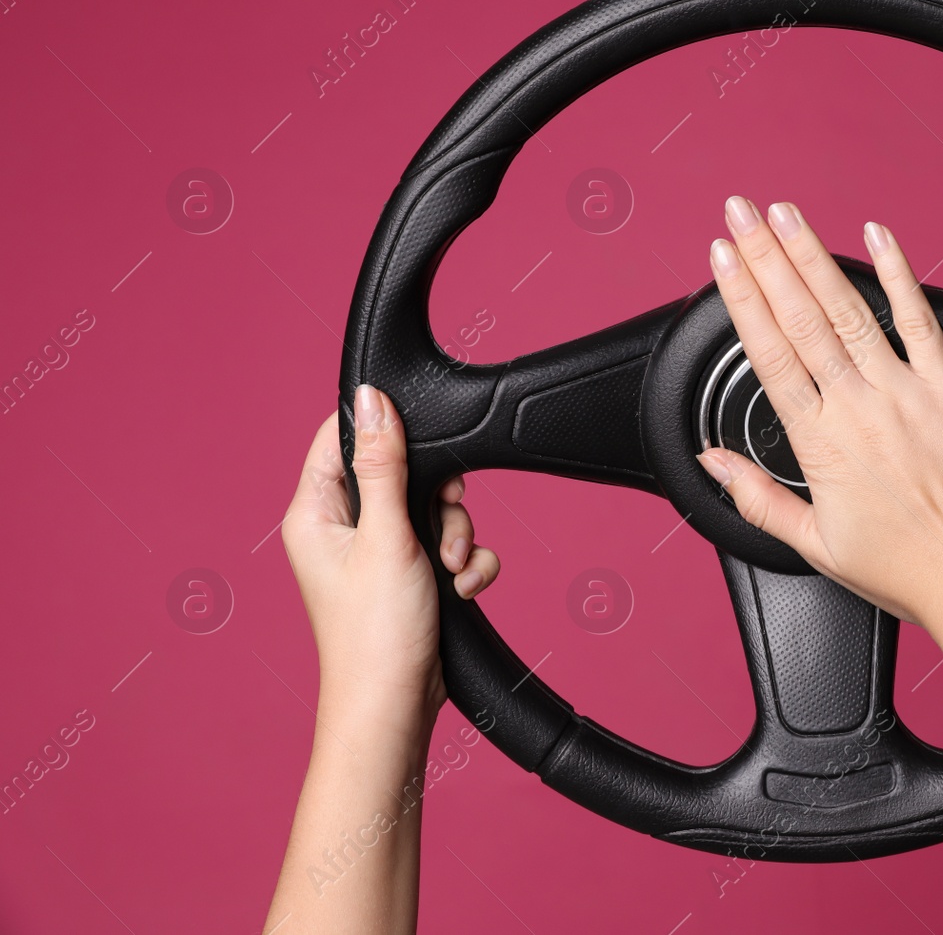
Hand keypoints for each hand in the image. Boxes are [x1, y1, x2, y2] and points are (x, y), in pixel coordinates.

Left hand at [281, 385, 500, 720]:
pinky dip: (464, 564)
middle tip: (442, 522)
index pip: (341, 438)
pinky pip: (449, 546)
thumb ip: (383, 463)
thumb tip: (371, 398)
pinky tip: (461, 588)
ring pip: (433, 509)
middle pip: (402, 471)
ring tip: (451, 568)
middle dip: (439, 497)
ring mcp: (378, 554)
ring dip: (456, 534)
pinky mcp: (410, 576)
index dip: (384, 428)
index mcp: (316, 512)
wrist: (396, 706)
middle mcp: (343, 529)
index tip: (422, 438)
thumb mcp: (385, 535)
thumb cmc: (375, 633)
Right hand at [696, 197, 942, 629]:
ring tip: (786, 214)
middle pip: (800, 317)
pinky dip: (899, 274)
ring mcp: (906, 392)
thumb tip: (712, 461)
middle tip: (740, 211)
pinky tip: (879, 237)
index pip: (769, 352)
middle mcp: (858, 407)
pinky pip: (921, 320)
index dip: (741, 297)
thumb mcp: (813, 544)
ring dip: (814, 255)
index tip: (721, 257)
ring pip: (849, 310)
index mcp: (820, 442)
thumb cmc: (905, 569)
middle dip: (765, 256)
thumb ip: (756, 496)